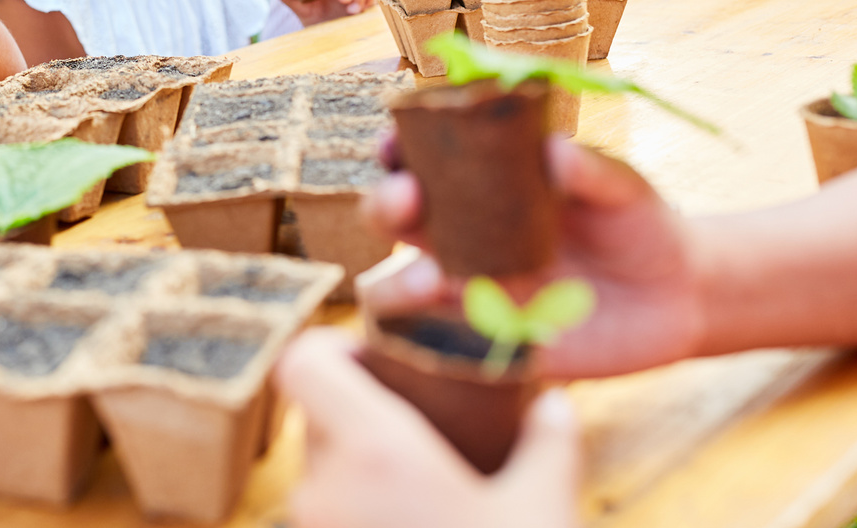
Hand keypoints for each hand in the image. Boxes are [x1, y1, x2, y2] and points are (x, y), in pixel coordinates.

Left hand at [277, 329, 579, 527]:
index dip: (330, 347)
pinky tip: (408, 526)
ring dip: (360, 474)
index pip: (301, 362)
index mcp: (372, 450)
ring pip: (320, 478)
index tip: (375, 358)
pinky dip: (357, 515)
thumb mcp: (545, 514)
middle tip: (419, 430)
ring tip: (421, 494)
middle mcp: (324, 490)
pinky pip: (326, 523)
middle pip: (314, 419)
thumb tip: (555, 403)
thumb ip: (550, 444)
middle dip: (360, 415)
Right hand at [363, 134, 705, 377]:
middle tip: (407, 197)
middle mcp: (458, 235)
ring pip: (394, 289)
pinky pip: (439, 347)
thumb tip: (555, 149)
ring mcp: (468, 291)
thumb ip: (591, 170)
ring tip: (432, 281)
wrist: (678, 298)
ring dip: (396, 284)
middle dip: (384, 205)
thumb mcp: (624, 190)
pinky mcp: (487, 342)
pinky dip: (435, 344)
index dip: (395, 151)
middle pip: (391, 219)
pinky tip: (463, 335)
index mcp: (479, 185)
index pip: (418, 162)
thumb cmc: (639, 224)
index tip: (393, 142)